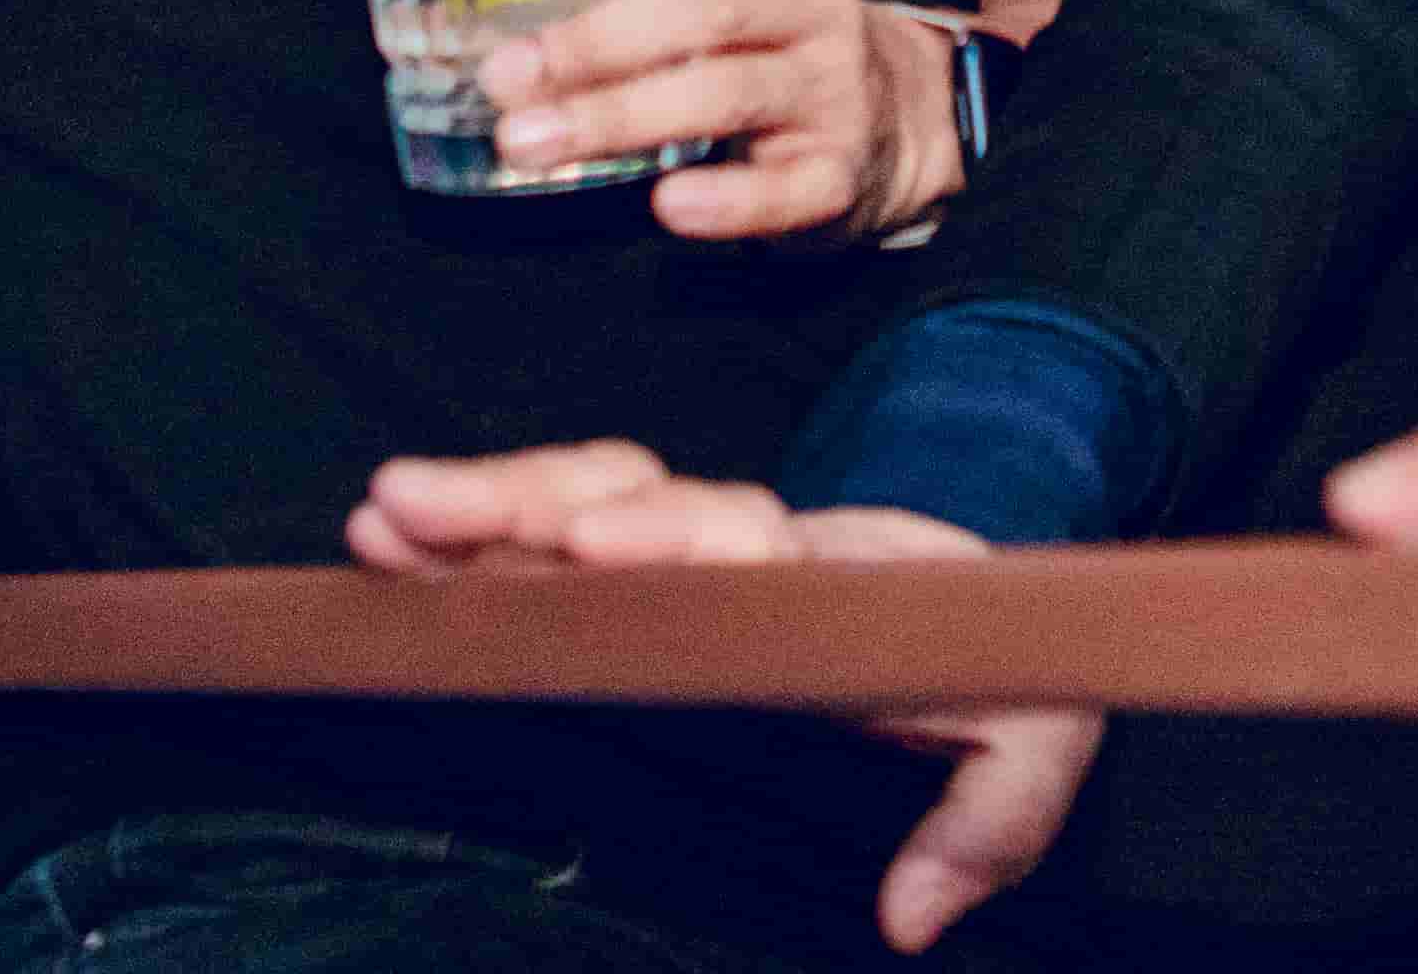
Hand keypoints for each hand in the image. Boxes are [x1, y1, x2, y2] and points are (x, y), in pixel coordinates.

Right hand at [352, 444, 1098, 953]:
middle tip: (419, 506)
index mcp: (835, 579)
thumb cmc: (997, 664)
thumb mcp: (1037, 746)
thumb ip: (987, 824)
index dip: (675, 538)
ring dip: (479, 505)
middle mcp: (751, 543)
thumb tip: (908, 916)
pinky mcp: (647, 570)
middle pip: (631, 500)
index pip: (745, 542)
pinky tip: (391, 546)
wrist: (980, 593)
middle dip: (526, 502)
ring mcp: (693, 550)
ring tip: (379, 517)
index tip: (604, 547)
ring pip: (578, 502)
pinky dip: (473, 535)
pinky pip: (552, 538)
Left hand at [480, 0, 953, 238]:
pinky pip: (785, 189)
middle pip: (710, 4)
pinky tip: (666, 205)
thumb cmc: (747, 30)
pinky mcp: (837, 170)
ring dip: (619, 118)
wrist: (878, 123)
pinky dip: (726, 201)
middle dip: (597, 40)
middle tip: (506, 73)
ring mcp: (832, 82)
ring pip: (726, 94)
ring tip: (528, 142)